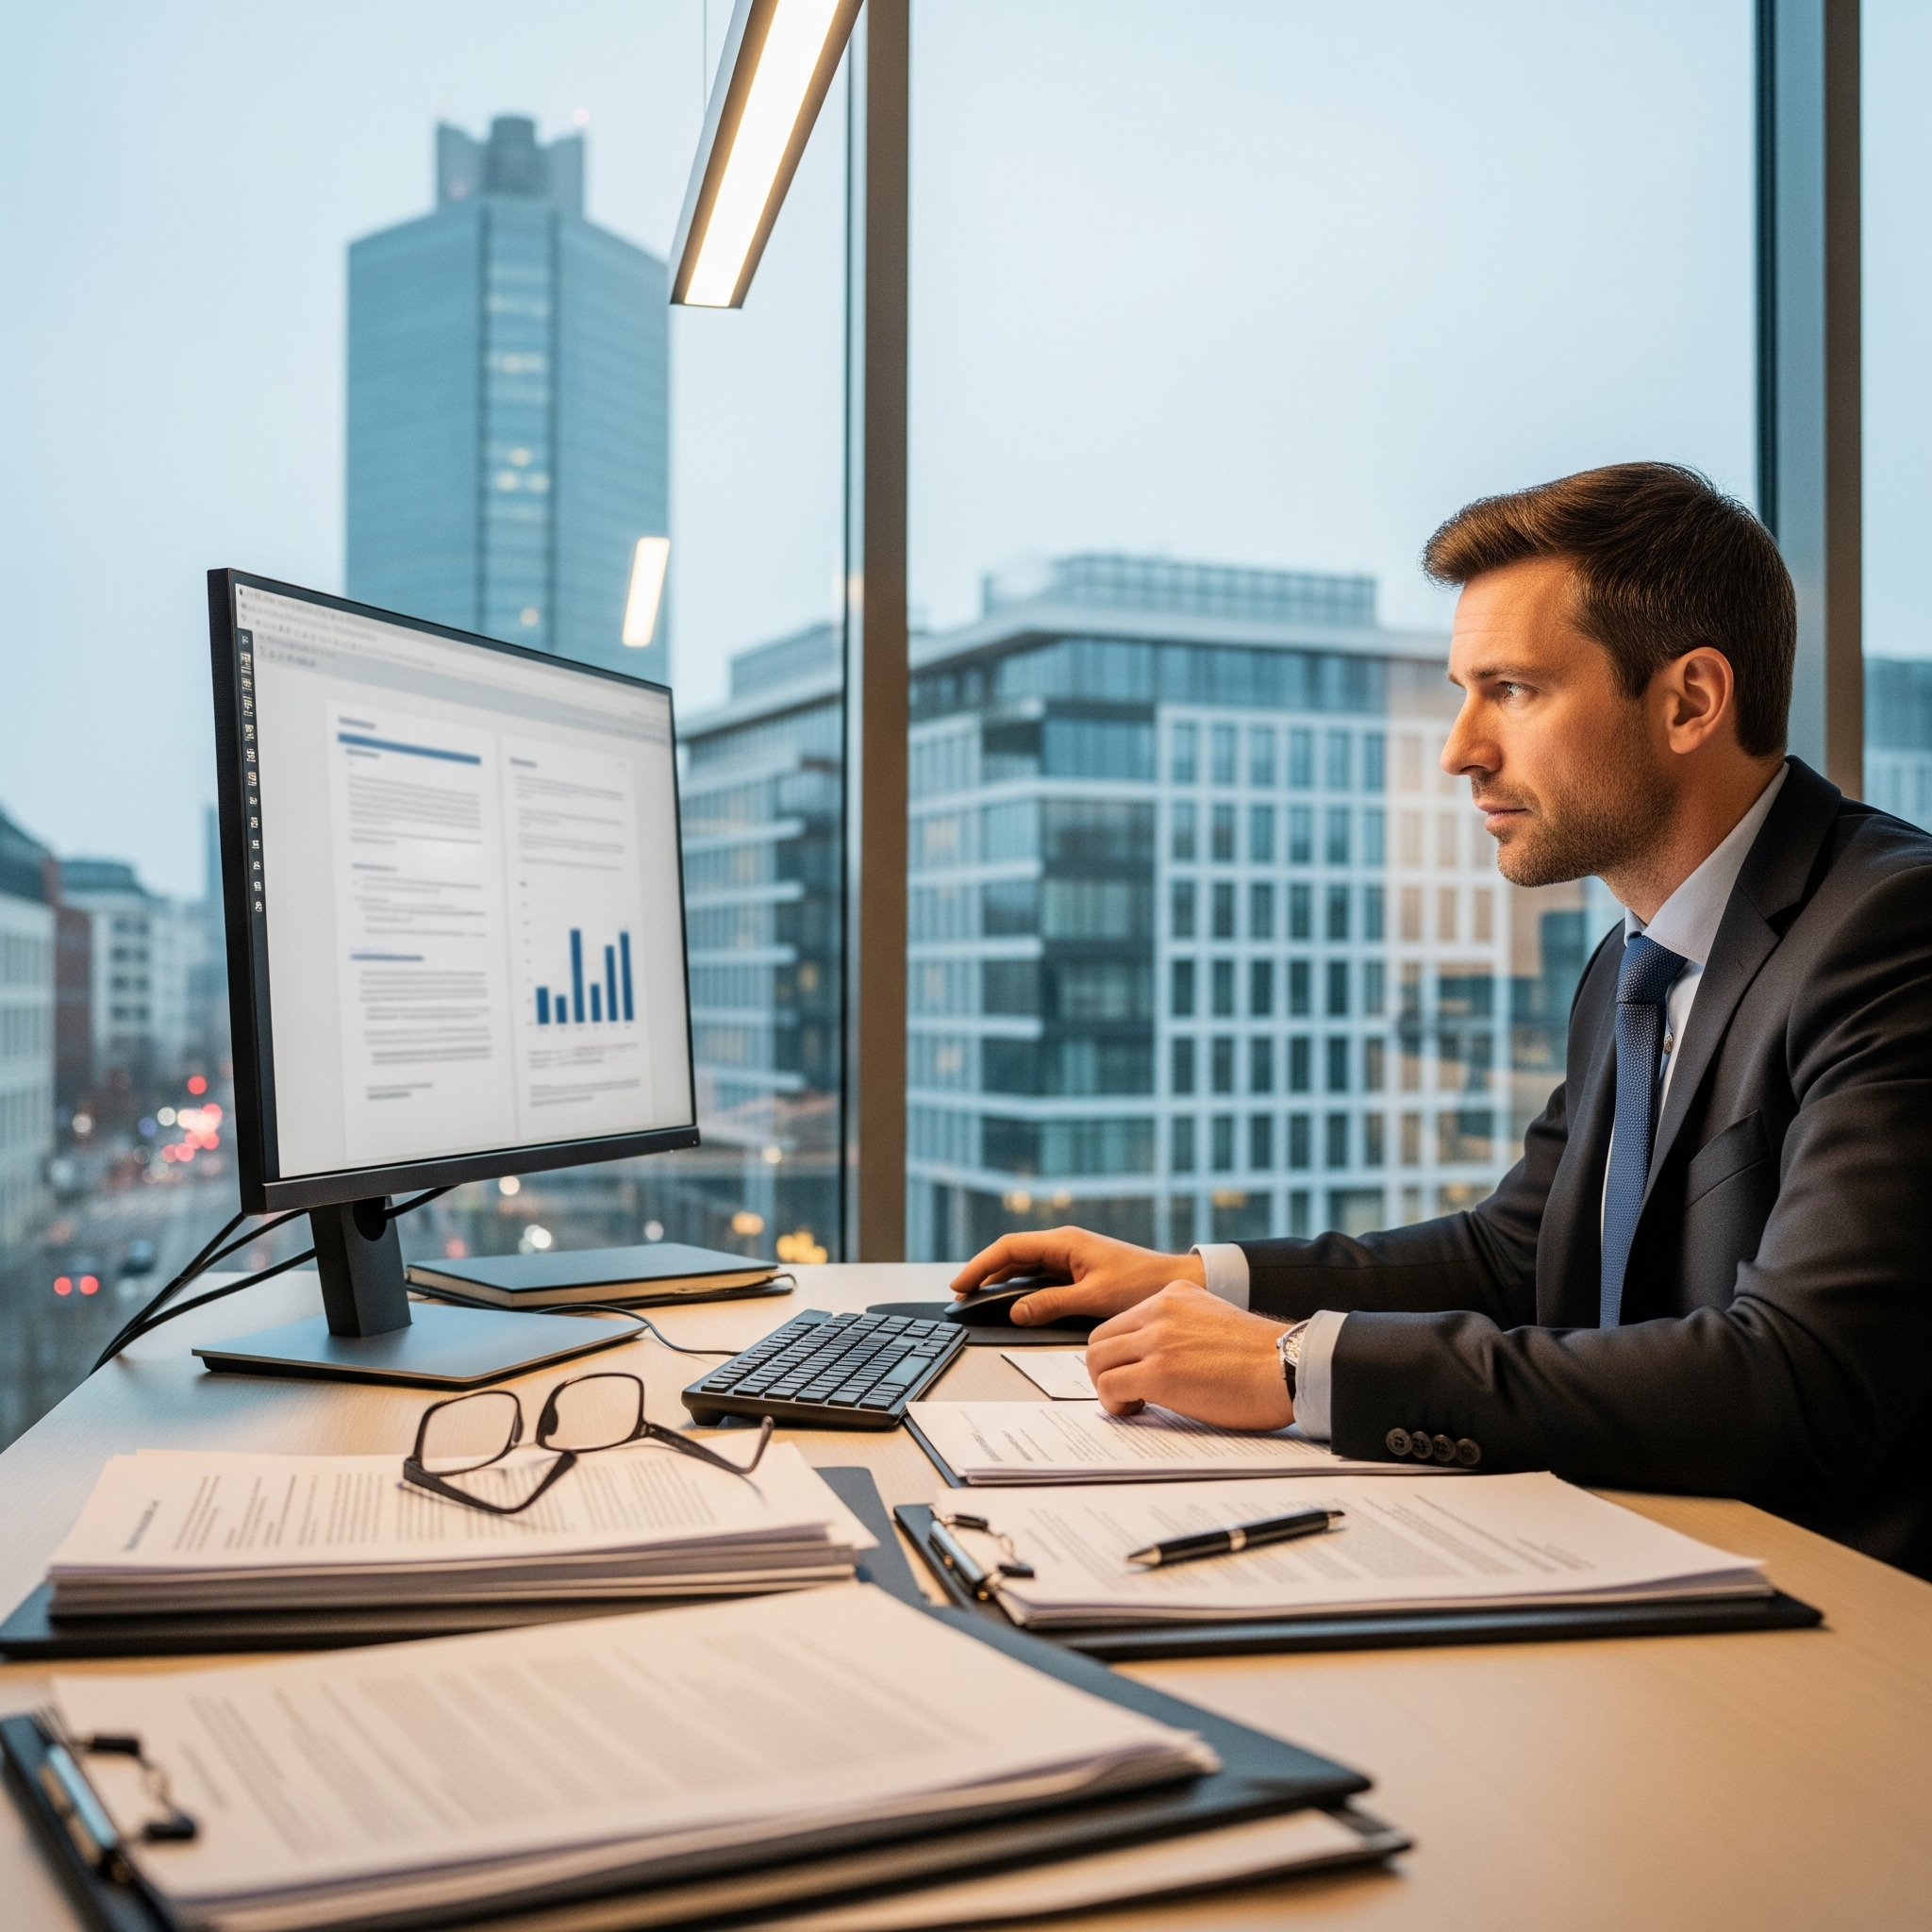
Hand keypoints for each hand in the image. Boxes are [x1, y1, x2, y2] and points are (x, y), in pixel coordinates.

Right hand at [949, 1228, 1204, 1325]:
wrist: (1175, 1281)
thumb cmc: (1141, 1283)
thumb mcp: (1093, 1297)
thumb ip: (1051, 1304)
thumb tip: (1015, 1310)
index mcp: (1065, 1242)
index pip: (1009, 1248)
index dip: (980, 1265)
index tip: (960, 1284)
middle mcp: (1064, 1245)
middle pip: (1011, 1255)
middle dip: (983, 1273)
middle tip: (960, 1295)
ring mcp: (1070, 1257)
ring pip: (1024, 1266)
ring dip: (1000, 1280)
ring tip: (977, 1298)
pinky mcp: (1078, 1270)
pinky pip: (1039, 1276)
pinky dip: (1020, 1287)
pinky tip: (1010, 1301)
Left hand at [1085, 1282, 1293, 1431]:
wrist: (1287, 1368)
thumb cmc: (1263, 1357)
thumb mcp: (1214, 1320)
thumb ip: (1182, 1327)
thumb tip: (1159, 1356)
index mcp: (1175, 1295)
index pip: (1122, 1321)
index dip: (1120, 1352)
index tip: (1132, 1371)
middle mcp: (1160, 1310)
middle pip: (1100, 1338)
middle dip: (1106, 1368)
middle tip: (1126, 1390)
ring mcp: (1157, 1339)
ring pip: (1097, 1360)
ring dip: (1107, 1387)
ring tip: (1132, 1402)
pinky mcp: (1159, 1372)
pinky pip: (1109, 1385)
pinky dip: (1114, 1403)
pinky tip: (1137, 1409)